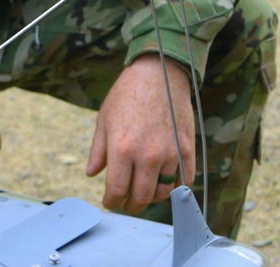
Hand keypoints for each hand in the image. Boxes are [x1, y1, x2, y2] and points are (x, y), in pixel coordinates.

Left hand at [86, 54, 196, 213]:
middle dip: (131, 205)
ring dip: (152, 196)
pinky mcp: (187, 148)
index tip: (110, 203)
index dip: (112, 202)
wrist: (159, 73)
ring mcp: (169, 153)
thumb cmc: (127, 94)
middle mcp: (147, 155)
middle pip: (141, 197)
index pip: (117, 190)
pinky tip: (165, 181)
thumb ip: (98, 151)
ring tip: (145, 191)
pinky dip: (175, 186)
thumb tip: (92, 174)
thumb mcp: (104, 120)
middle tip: (127, 204)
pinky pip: (184, 180)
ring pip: (163, 191)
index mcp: (122, 149)